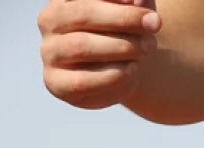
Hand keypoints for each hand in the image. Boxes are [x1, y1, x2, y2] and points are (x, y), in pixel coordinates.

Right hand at [38, 0, 160, 110]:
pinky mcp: (56, 83)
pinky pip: (82, 80)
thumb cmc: (125, 32)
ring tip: (146, 48)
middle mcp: (50, 19)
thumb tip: (137, 0)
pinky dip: (112, 76)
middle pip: (83, 13)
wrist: (123, 70)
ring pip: (81, 45)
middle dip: (122, 18)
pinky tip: (132, 70)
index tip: (141, 1)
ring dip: (120, 47)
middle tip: (154, 24)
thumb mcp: (134, 11)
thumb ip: (135, 2)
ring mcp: (49, 52)